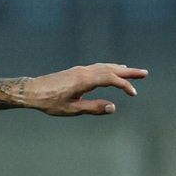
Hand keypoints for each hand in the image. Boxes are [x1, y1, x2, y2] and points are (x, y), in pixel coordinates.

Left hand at [23, 63, 146, 115]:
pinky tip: (110, 70)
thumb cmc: (49, 102)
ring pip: (104, 66)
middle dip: (129, 71)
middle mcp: (84, 71)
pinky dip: (108, 68)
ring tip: (131, 71)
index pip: (111, 79)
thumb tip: (112, 107)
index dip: (124, 85)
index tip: (133, 93)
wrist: (31, 91)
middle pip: (111, 69)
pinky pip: (97, 67)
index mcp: (84, 80)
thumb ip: (93, 108)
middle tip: (144, 73)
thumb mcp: (71, 109)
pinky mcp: (76, 71)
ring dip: (119, 68)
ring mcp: (80, 69)